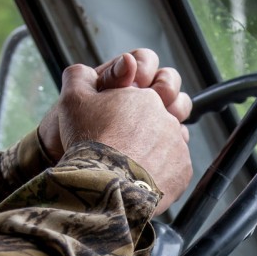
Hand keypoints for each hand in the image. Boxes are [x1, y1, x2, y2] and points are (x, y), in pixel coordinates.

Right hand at [46, 63, 190, 215]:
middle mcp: (168, 117)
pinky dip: (163, 171)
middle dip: (154, 122)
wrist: (106, 184)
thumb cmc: (90, 141)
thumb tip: (84, 71)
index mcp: (146, 96)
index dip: (139, 100)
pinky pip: (177, 167)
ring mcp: (178, 144)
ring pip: (173, 140)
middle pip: (169, 113)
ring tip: (135, 160)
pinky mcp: (183, 170)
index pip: (153, 89)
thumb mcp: (73, 100)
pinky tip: (143, 177)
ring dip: (158, 147)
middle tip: (132, 138)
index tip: (125, 114)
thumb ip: (79, 78)